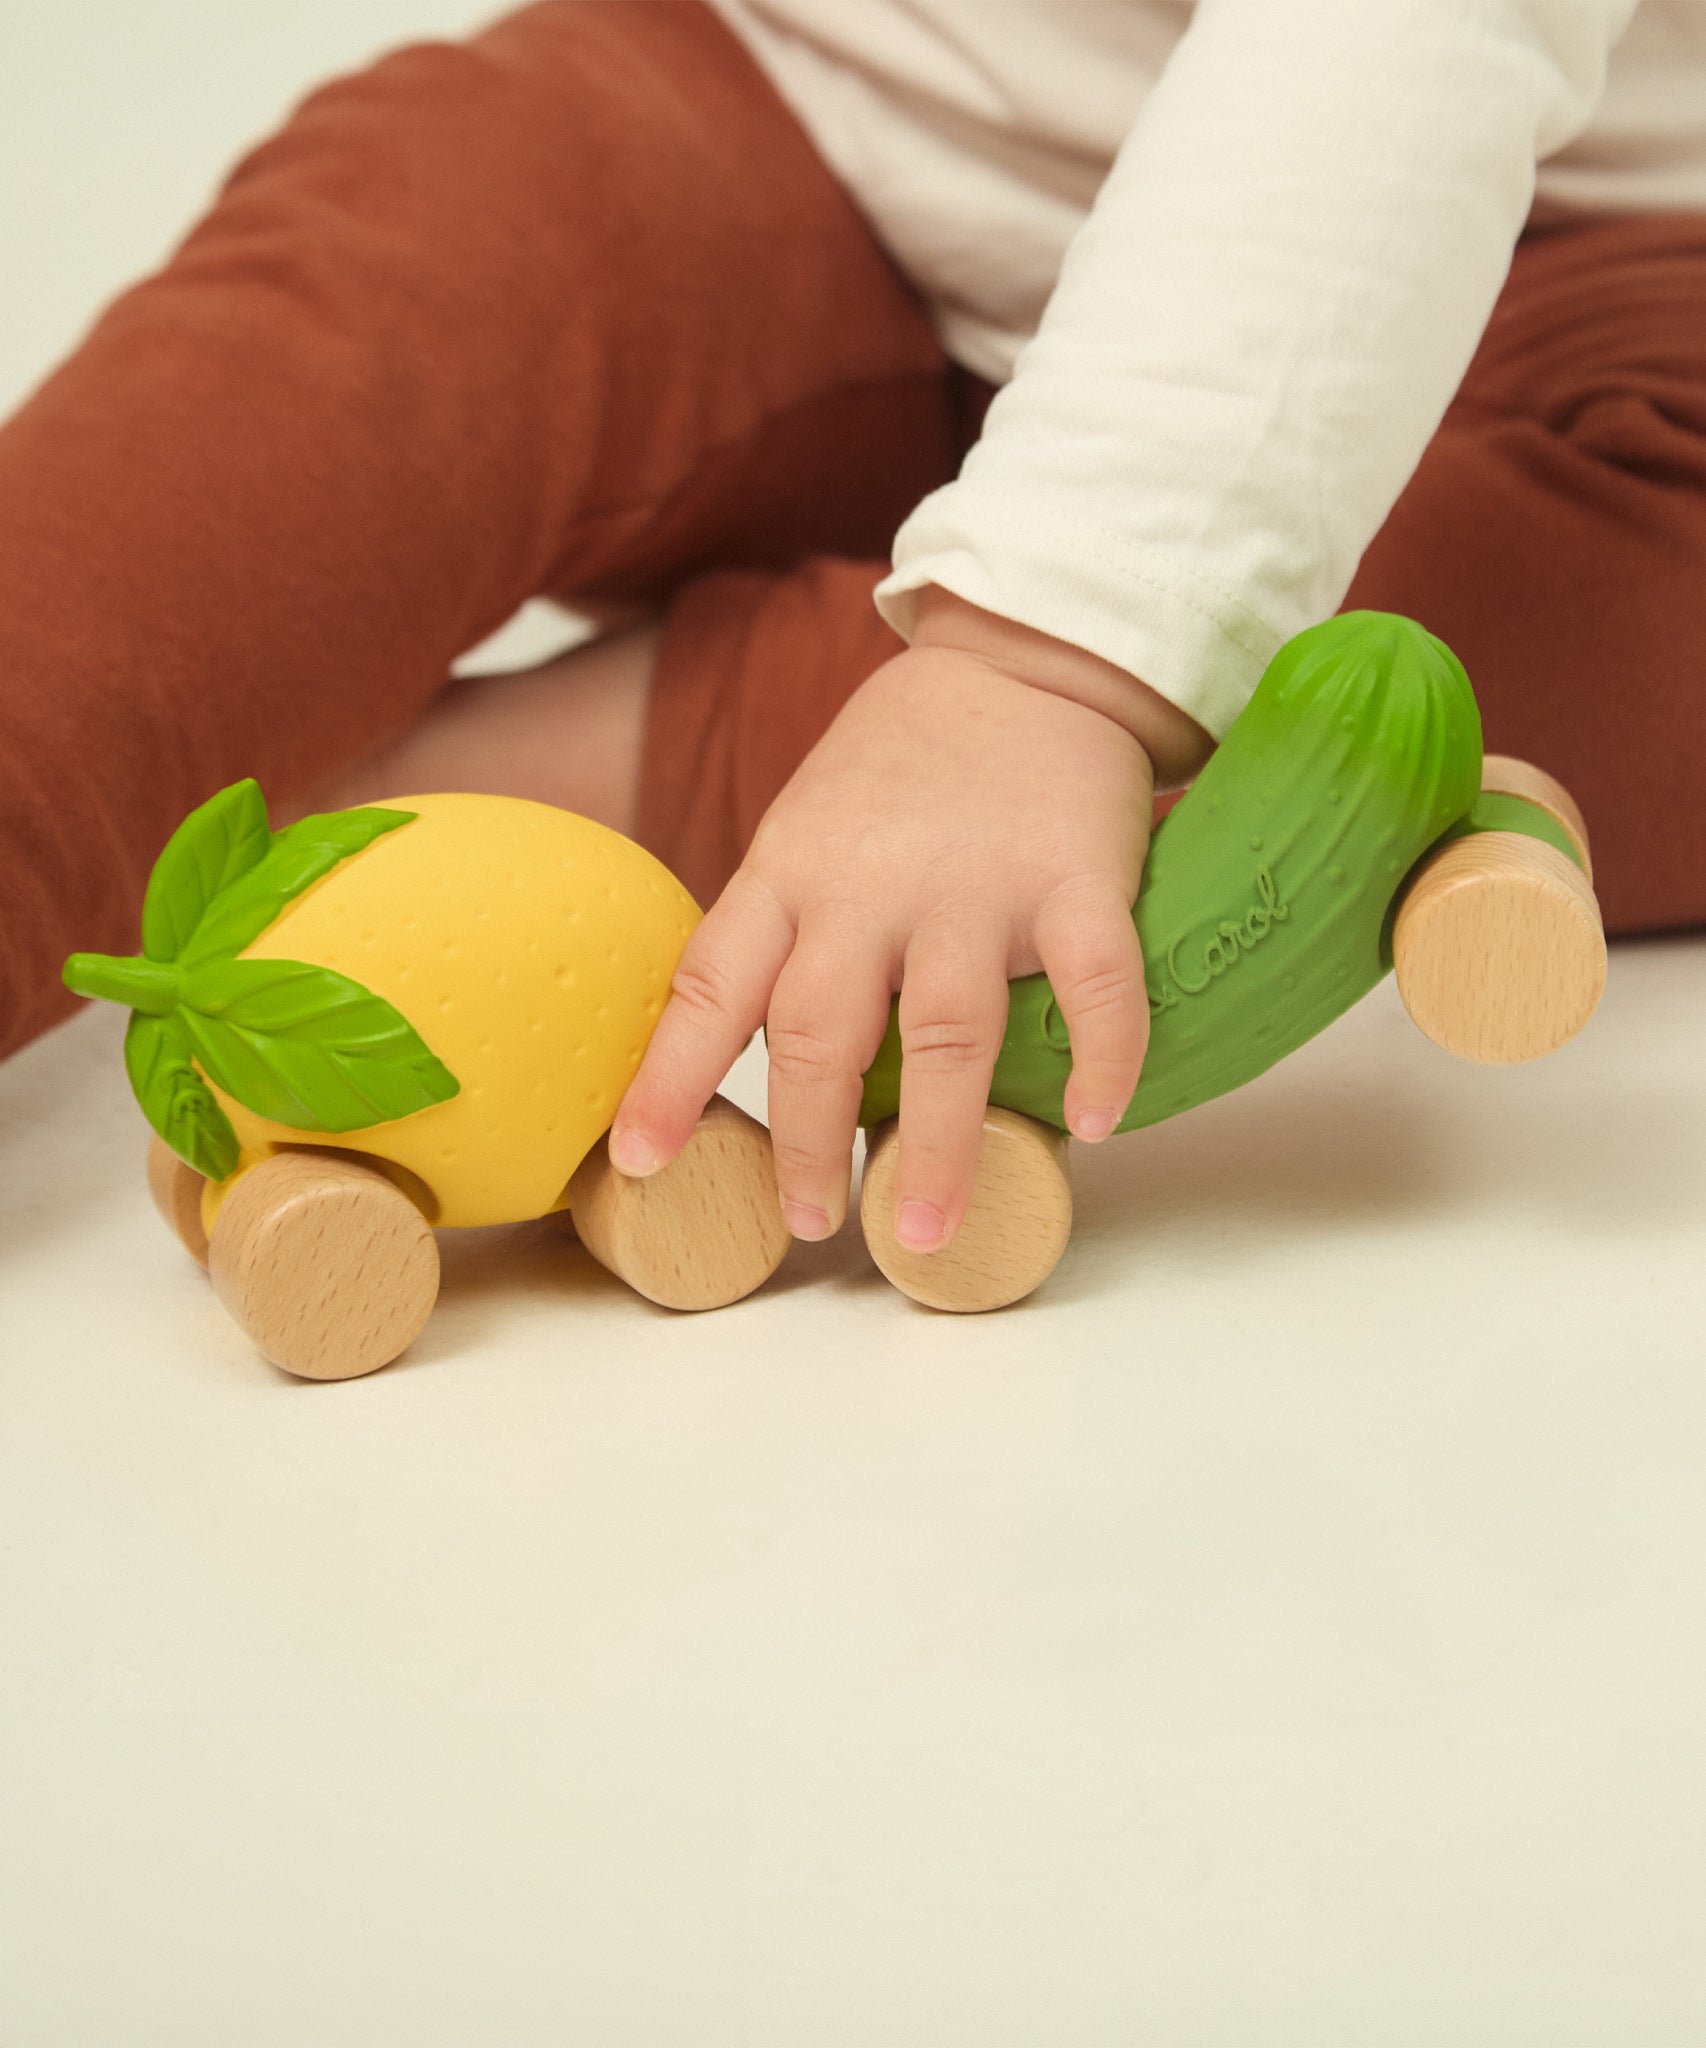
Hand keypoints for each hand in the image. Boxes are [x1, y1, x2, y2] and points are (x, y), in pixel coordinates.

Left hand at [608, 589, 1212, 1251]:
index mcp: (789, 870)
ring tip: (926, 1229)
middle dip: (802, 1140)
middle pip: (817, 1030)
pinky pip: (1092, 986)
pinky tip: (1089, 1124)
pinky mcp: (1075, 880)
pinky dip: (1099, 1060)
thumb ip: (787, 930)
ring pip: (944, 1035)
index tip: (640, 1161)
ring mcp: (975, 886)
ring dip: (937, 1143)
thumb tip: (759, 1061)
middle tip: (806, 1222)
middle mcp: (868, 886)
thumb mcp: (809, 827)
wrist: (1023, 657)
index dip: (670, 1078)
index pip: (711, 984)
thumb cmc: (905, 765)